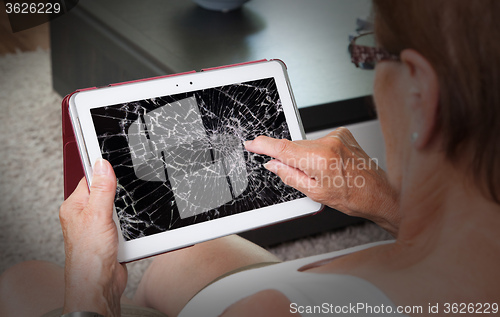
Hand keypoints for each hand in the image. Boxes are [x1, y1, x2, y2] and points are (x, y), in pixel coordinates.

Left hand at [59, 159, 126, 315]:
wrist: (100, 285)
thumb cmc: (89, 257)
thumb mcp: (97, 215)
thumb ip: (101, 188)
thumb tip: (102, 164)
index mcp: (75, 206)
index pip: (89, 178)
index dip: (104, 172)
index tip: (117, 164)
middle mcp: (85, 216)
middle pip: (108, 192)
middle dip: (120, 196)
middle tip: (123, 202)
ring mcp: (99, 227)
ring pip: (120, 209)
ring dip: (127, 215)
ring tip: (123, 223)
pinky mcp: (113, 238)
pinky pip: (127, 224)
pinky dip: (132, 227)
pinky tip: (129, 233)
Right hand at [245, 127, 399, 235]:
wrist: (378, 193)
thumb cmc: (353, 196)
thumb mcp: (315, 193)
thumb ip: (289, 176)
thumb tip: (273, 165)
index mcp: (319, 159)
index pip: (282, 148)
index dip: (263, 145)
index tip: (252, 143)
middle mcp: (328, 143)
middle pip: (294, 147)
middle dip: (292, 159)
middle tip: (307, 176)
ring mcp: (337, 136)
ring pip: (307, 145)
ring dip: (308, 157)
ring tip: (325, 173)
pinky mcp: (343, 133)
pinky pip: (320, 141)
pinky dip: (320, 152)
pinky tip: (331, 164)